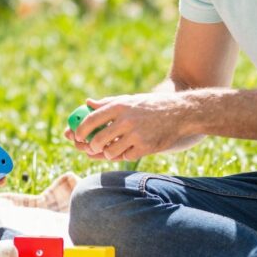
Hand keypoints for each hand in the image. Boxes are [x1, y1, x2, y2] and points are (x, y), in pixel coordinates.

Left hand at [64, 94, 191, 160]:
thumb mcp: (130, 99)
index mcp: (120, 106)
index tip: (76, 136)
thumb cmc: (151, 106)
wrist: (180, 113)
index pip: (91, 119)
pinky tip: (127, 150)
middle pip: (98, 139)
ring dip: (107, 153)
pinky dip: (124, 155)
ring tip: (111, 149)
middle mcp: (126, 120)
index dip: (80, 130)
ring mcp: (136, 135)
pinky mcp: (146, 147)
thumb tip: (87, 103)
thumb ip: (107, 103)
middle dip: (91, 146)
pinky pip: (126, 157)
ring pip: (111, 152)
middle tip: (91, 147)